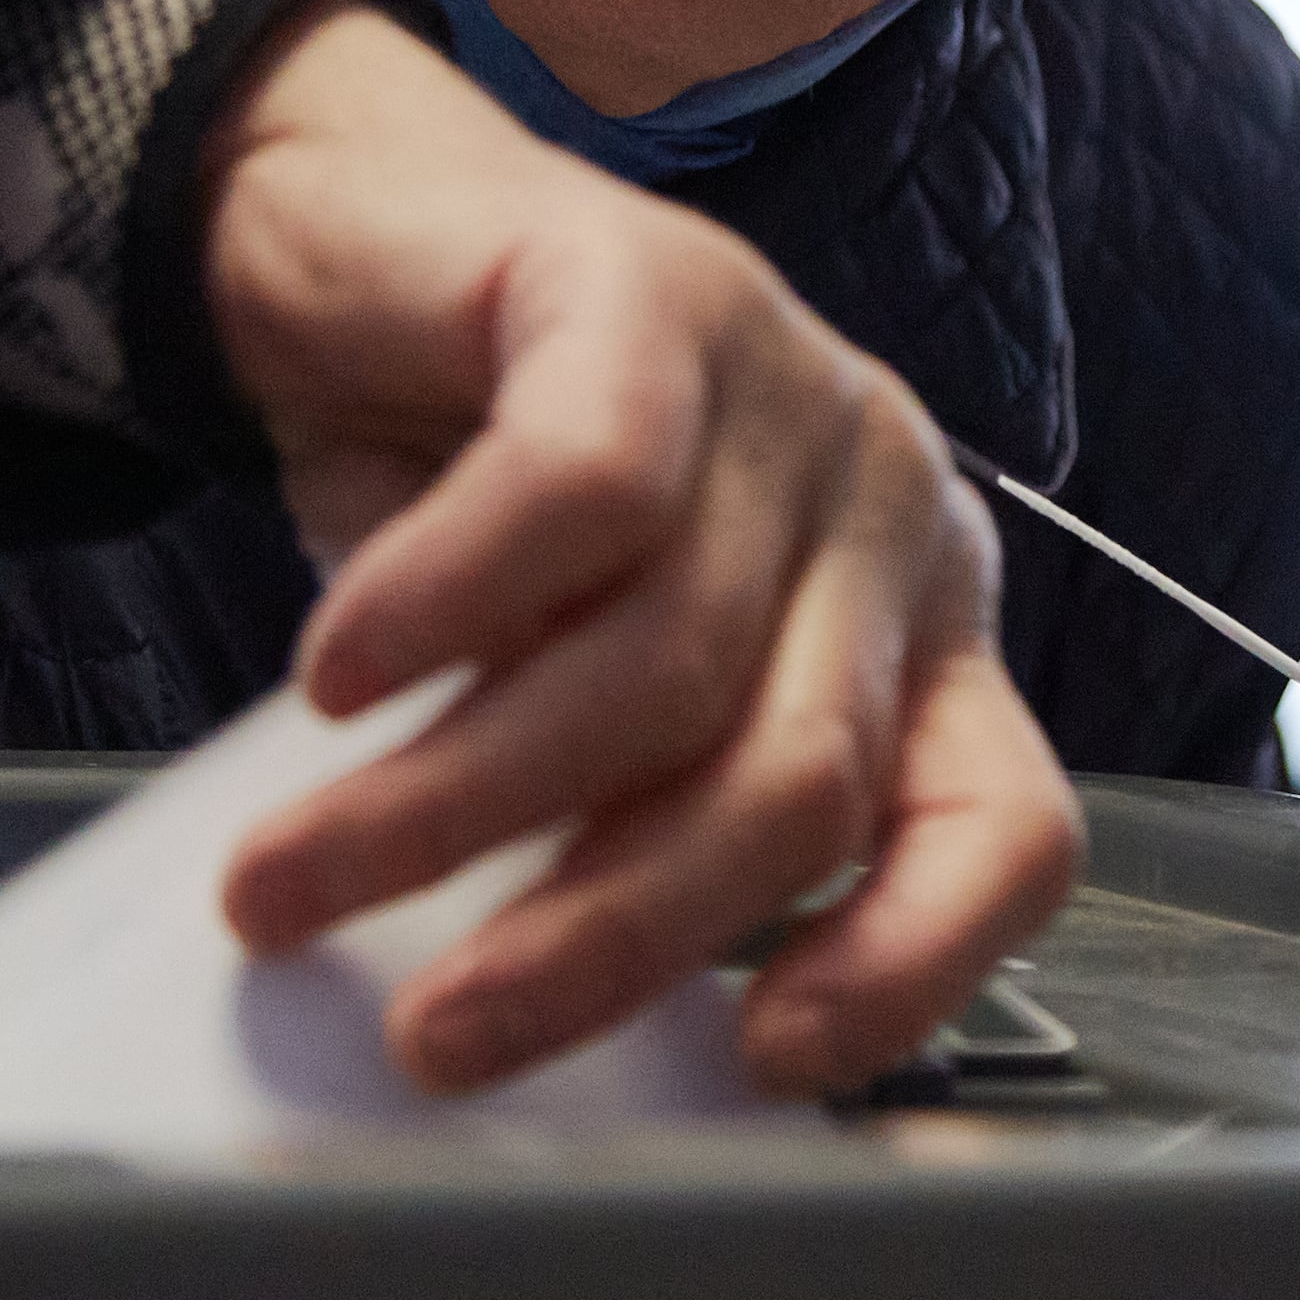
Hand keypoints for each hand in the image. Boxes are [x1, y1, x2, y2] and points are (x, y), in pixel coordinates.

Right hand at [189, 5, 1079, 1095]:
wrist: (352, 235)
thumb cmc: (471, 495)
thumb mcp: (573, 686)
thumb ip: (610, 821)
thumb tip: (519, 1009)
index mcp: (912, 629)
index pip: (1005, 827)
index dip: (910, 967)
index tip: (758, 1064)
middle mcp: (883, 507)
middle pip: (798, 780)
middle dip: (603, 939)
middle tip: (435, 1030)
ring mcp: (784, 383)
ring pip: (667, 663)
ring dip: (454, 806)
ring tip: (293, 882)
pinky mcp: (650, 289)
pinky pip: (578, 493)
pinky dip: (442, 609)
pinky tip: (338, 678)